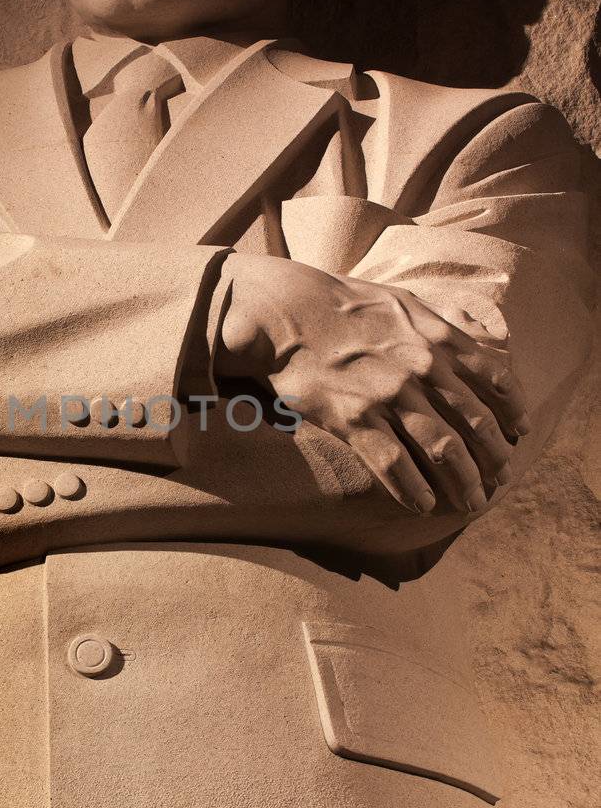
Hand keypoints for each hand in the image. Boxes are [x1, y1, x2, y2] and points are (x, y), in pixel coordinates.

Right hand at [216, 256, 528, 514]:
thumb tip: (474, 342)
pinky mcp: (353, 417)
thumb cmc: (343, 304)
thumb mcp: (404, 302)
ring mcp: (388, 394)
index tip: (520, 433)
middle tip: (500, 478)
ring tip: (472, 502)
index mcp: (437, 338)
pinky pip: (393, 463)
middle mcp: (421, 367)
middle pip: (474, 423)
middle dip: (494, 457)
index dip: (512, 412)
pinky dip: (413, 489)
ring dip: (464, 482)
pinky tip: (424, 505)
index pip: (494, 380)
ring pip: (442, 449)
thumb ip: (441, 325)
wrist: (286, 310)